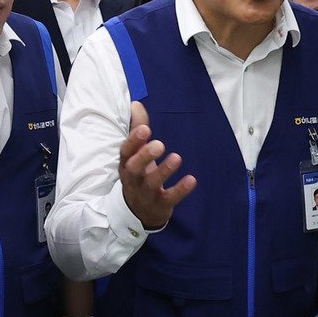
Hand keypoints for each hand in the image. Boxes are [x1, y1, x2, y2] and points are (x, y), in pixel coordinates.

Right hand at [119, 101, 196, 229]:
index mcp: (127, 165)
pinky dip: (180, 190)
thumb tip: (136, 104)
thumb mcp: (136, 154)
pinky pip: (170, 198)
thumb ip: (138, 130)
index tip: (146, 129)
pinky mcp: (160, 205)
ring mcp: (146, 194)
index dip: (134, 141)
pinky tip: (192, 180)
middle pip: (134, 168)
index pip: (126, 152)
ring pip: (152, 183)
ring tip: (177, 157)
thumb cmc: (139, 175)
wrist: (139, 212)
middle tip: (160, 144)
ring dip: (164, 170)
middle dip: (145, 155)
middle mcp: (133, 179)